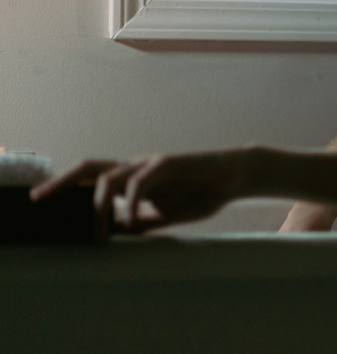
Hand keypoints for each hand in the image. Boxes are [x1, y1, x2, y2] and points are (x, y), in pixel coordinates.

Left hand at [30, 149, 253, 234]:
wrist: (236, 177)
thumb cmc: (204, 193)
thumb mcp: (168, 214)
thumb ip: (144, 221)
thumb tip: (120, 234)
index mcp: (134, 179)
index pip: (94, 179)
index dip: (67, 187)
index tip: (44, 203)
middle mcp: (136, 167)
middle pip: (90, 167)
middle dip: (61, 182)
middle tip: (39, 198)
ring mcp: (150, 164)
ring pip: (108, 177)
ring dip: (97, 206)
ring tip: (98, 232)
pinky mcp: (167, 164)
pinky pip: (139, 182)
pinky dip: (130, 204)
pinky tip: (131, 221)